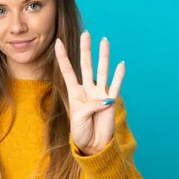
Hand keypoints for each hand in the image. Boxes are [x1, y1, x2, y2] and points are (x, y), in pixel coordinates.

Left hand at [54, 31, 124, 155]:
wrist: (92, 144)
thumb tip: (105, 100)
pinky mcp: (110, 102)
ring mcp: (100, 94)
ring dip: (103, 56)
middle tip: (86, 34)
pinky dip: (118, 75)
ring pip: (102, 70)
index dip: (63, 57)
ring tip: (104, 41)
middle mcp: (87, 90)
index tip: (57, 42)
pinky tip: (121, 64)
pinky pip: (115, 86)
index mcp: (74, 93)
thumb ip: (89, 106)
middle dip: (86, 49)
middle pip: (86, 65)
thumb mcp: (78, 118)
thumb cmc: (81, 132)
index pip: (67, 71)